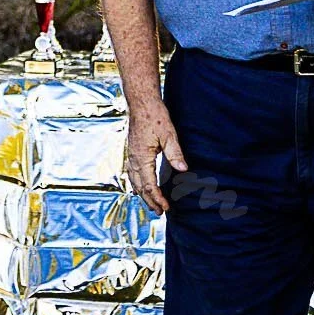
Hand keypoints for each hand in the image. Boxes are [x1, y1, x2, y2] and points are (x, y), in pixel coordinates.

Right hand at [124, 96, 188, 214]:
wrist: (141, 102)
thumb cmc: (155, 116)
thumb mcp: (169, 134)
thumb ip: (175, 153)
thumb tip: (183, 169)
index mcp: (141, 157)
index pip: (149, 184)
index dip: (157, 198)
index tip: (166, 208)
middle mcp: (133, 158)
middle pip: (139, 186)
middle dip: (149, 201)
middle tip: (160, 212)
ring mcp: (130, 155)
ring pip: (133, 181)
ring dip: (142, 194)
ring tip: (151, 203)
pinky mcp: (131, 151)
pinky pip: (131, 173)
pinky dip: (137, 184)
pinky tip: (141, 185)